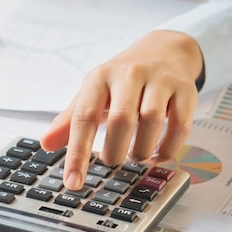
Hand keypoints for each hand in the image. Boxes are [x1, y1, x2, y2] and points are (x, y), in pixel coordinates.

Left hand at [40, 30, 203, 189]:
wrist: (164, 50)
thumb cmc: (122, 79)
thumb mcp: (92, 93)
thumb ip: (70, 120)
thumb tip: (46, 144)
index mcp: (99, 78)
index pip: (84, 117)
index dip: (77, 153)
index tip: (73, 182)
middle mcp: (128, 75)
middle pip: (121, 120)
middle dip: (115, 151)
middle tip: (112, 161)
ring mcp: (159, 80)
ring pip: (152, 121)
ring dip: (142, 150)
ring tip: (135, 156)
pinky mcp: (186, 89)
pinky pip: (180, 125)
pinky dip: (169, 148)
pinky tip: (159, 154)